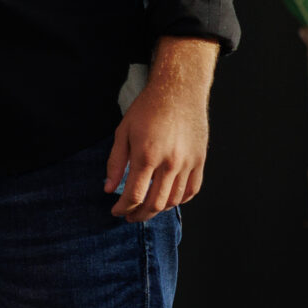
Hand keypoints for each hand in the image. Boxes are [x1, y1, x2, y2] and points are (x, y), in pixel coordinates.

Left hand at [106, 37, 218, 222]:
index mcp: (147, 155)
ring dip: (158, 210)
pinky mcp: (200, 161)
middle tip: (129, 216)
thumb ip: (115, 163)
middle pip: (155, 203)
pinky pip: (192, 190)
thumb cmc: (148, 109)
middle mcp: (169, 163)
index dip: (123, 208)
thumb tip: (108, 189)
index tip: (116, 211)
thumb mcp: (123, 132)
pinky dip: (179, 201)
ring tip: (146, 209)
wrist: (179, 91)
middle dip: (139, 214)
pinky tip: (168, 200)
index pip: (134, 195)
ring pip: (174, 200)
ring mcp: (187, 163)